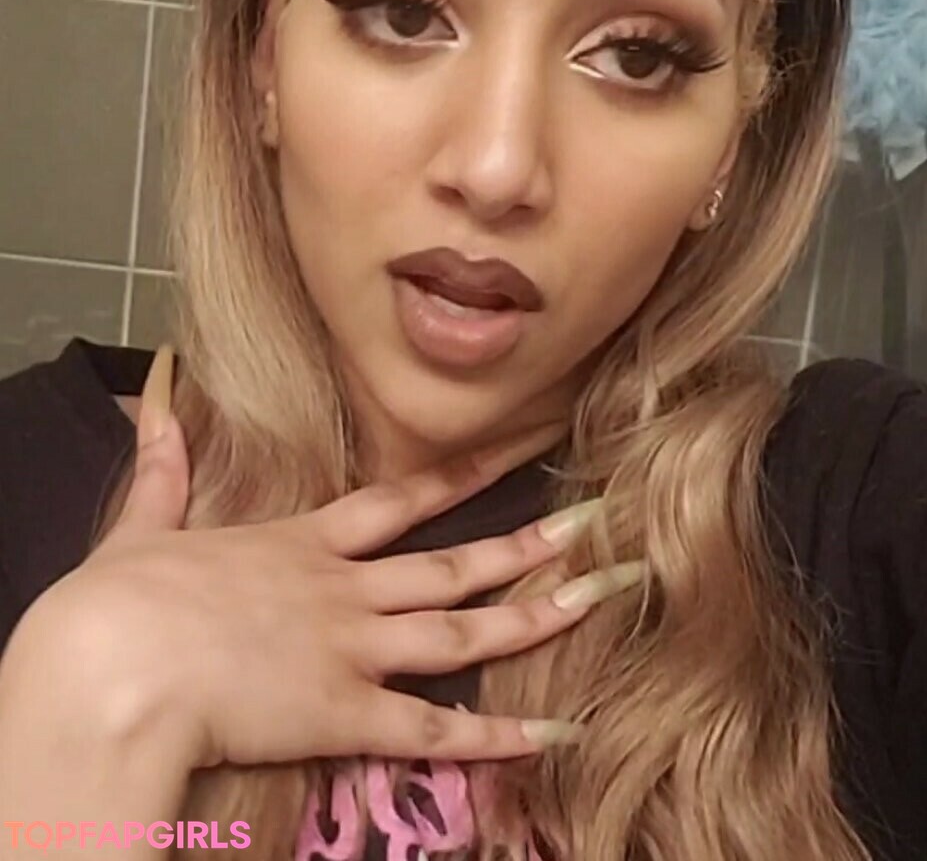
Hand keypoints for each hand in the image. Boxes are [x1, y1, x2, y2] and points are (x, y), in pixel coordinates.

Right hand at [26, 348, 639, 772]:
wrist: (115, 666)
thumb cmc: (121, 600)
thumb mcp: (143, 525)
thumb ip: (164, 468)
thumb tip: (153, 405)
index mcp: (303, 543)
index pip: (398, 500)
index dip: (459, 477)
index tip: (513, 452)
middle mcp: (346, 590)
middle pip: (454, 564)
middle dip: (527, 545)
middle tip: (594, 526)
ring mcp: (355, 648)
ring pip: (464, 633)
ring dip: (535, 617)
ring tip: (596, 599)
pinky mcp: (348, 713)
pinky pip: (435, 730)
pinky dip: (496, 737)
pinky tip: (552, 733)